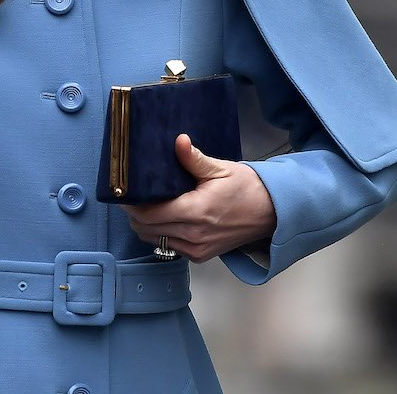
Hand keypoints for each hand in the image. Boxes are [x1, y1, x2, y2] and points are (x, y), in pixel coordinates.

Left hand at [125, 134, 275, 262]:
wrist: (271, 213)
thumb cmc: (247, 189)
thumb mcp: (221, 169)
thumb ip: (194, 158)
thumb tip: (178, 141)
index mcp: (195, 211)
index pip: (148, 215)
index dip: (131, 204)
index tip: (125, 192)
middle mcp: (193, 235)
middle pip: (146, 229)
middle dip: (134, 214)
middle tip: (132, 197)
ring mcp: (196, 249)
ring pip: (154, 240)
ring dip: (145, 225)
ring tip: (145, 206)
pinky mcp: (200, 255)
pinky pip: (169, 247)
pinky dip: (160, 234)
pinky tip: (163, 218)